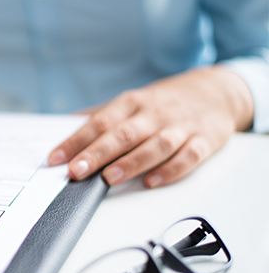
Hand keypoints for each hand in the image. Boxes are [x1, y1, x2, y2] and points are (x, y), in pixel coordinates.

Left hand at [48, 67, 253, 187]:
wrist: (218, 90)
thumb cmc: (165, 101)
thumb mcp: (132, 101)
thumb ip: (101, 115)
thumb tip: (65, 126)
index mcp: (132, 103)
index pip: (99, 122)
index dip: (75, 141)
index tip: (55, 158)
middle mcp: (154, 113)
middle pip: (123, 134)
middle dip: (97, 153)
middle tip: (76, 171)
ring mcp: (180, 127)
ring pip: (155, 145)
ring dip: (131, 162)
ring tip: (110, 178)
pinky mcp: (204, 140)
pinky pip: (188, 156)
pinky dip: (171, 170)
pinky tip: (152, 181)